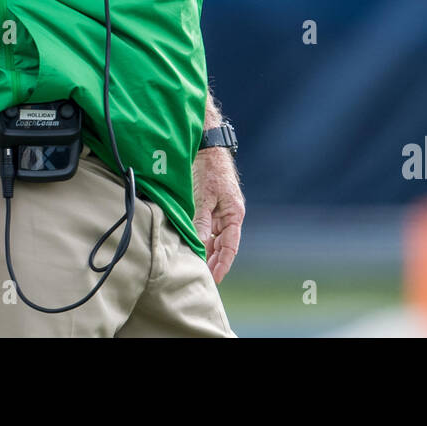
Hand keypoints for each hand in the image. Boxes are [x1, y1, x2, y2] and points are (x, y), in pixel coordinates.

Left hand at [192, 148, 243, 282]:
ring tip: (196, 267)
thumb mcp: (204, 196)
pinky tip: (192, 248)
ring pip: (214, 238)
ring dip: (207, 251)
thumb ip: (202, 220)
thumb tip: (200, 243)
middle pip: (223, 245)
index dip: (224, 263)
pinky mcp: (210, 207)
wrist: (206, 148)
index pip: (231, 246)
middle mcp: (229, 215)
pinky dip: (201, 239)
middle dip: (215, 262)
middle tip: (203, 278)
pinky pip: (207, 228)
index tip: (215, 278)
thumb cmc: (209, 170)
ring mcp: (220, 211)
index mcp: (234, 214)